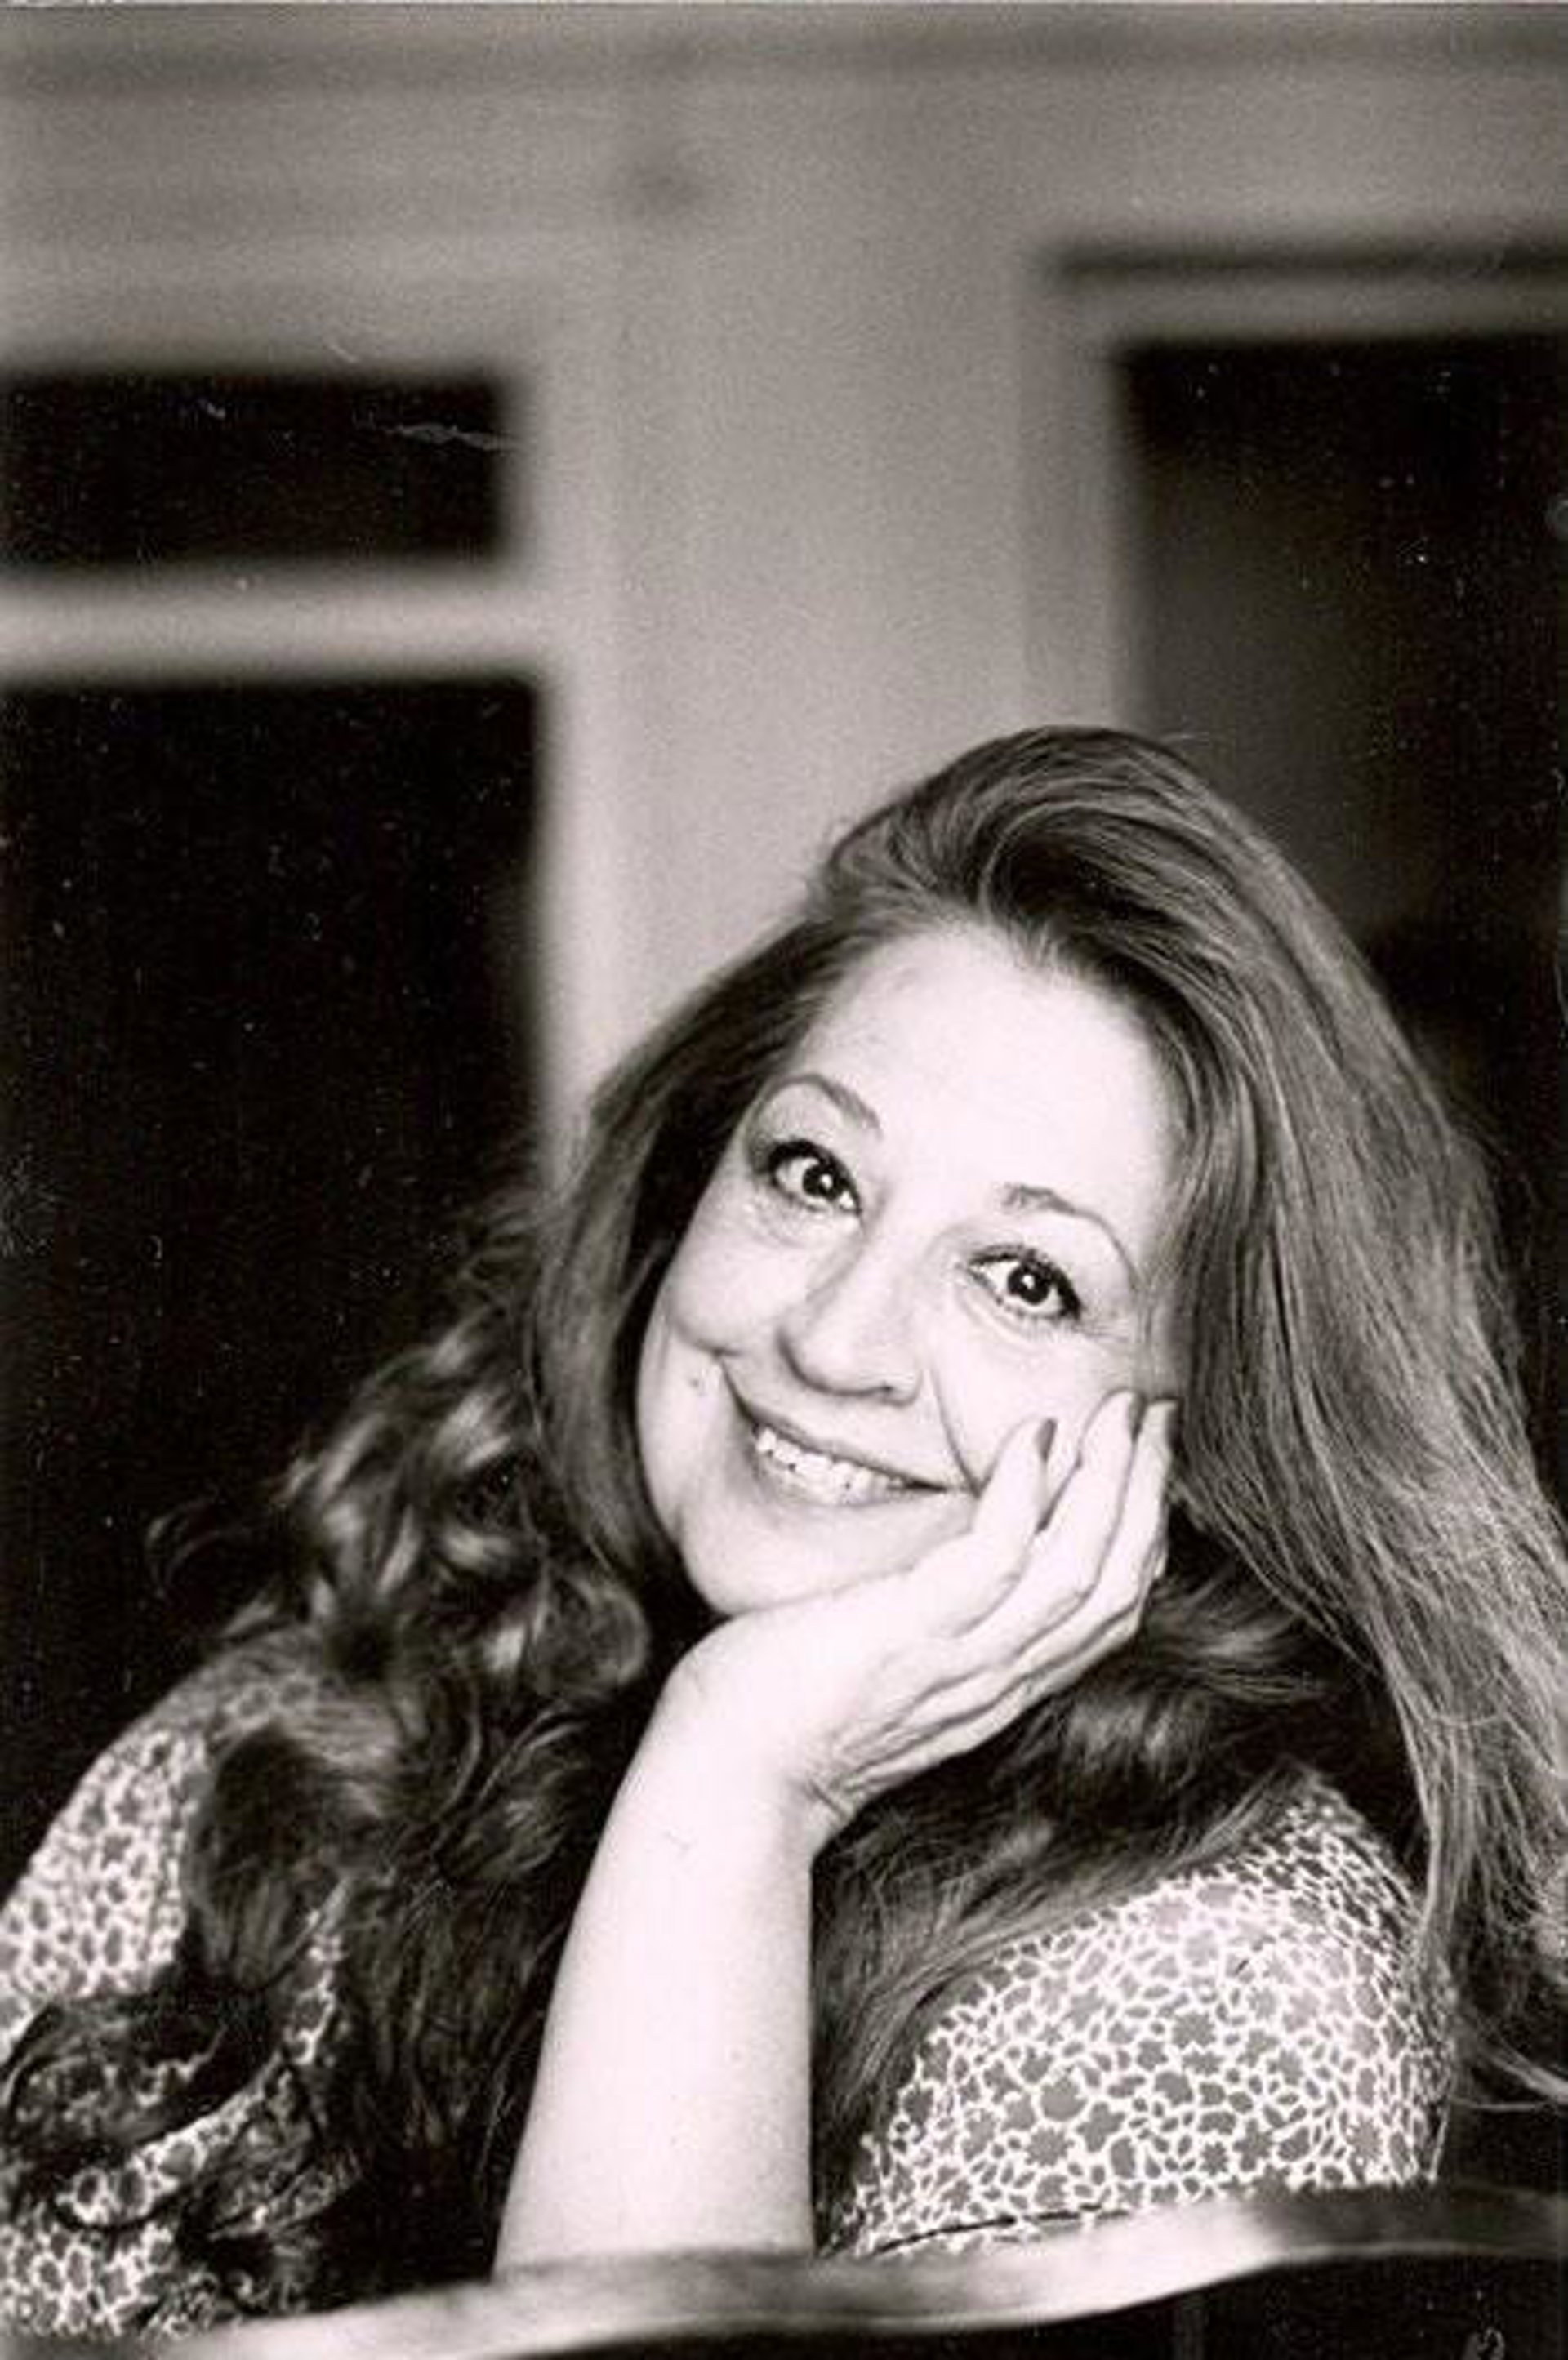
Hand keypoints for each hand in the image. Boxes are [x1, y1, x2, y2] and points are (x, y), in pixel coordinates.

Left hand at [659, 1389, 1175, 1850]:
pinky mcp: (913, 1635)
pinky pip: (999, 1561)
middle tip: (1160, 1416)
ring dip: (1112, 1485)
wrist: (727, 1775)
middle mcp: (997, 1681)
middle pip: (1115, 1588)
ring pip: (1080, 1573)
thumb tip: (956, 1543)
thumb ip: (937, 1617)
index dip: (1143, 1535)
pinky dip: (1026, 1495)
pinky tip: (1032, 1437)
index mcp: (998, 1686)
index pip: (1107, 1614)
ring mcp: (961, 1662)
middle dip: (1149, 1495)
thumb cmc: (784, 1704)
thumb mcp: (889, 1659)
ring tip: (1121, 1413)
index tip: (1150, 1462)